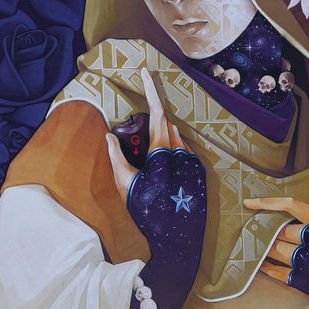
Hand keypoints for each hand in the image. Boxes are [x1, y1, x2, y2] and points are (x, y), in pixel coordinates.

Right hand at [105, 68, 193, 201]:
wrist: (174, 237)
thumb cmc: (146, 210)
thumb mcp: (124, 182)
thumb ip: (116, 156)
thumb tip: (109, 136)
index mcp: (162, 150)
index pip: (157, 111)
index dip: (151, 89)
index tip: (145, 72)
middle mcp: (181, 151)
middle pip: (166, 125)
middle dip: (153, 123)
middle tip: (140, 144)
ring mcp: (192, 161)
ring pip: (177, 138)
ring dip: (163, 139)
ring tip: (151, 164)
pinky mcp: (199, 172)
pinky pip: (185, 152)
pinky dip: (173, 153)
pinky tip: (164, 172)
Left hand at [245, 188, 308, 308]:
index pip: (290, 206)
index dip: (267, 203)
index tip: (250, 203)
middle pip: (280, 230)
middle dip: (268, 231)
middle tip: (256, 230)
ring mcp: (305, 260)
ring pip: (275, 249)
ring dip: (265, 248)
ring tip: (258, 246)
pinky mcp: (301, 279)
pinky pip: (276, 271)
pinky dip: (266, 267)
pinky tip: (260, 264)